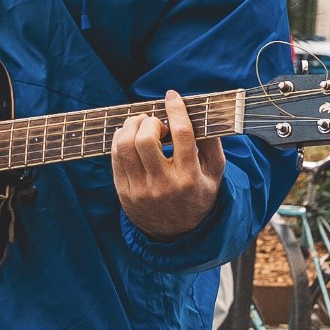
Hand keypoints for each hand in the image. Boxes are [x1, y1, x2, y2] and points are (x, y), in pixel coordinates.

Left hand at [112, 90, 224, 240]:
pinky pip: (115, 157)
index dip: (176, 110)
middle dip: (150, 121)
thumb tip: (201, 113)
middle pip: (146, 140)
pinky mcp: (124, 192)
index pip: (182, 135)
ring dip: (131, 126)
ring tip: (142, 125)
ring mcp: (141, 190)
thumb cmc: (197, 195)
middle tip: (157, 122)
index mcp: (189, 178)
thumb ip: (212, 144)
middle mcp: (163, 185)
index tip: (172, 97)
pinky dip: (120, 138)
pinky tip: (130, 136)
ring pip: (125, 146)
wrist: (176, 233)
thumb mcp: (214, 174)